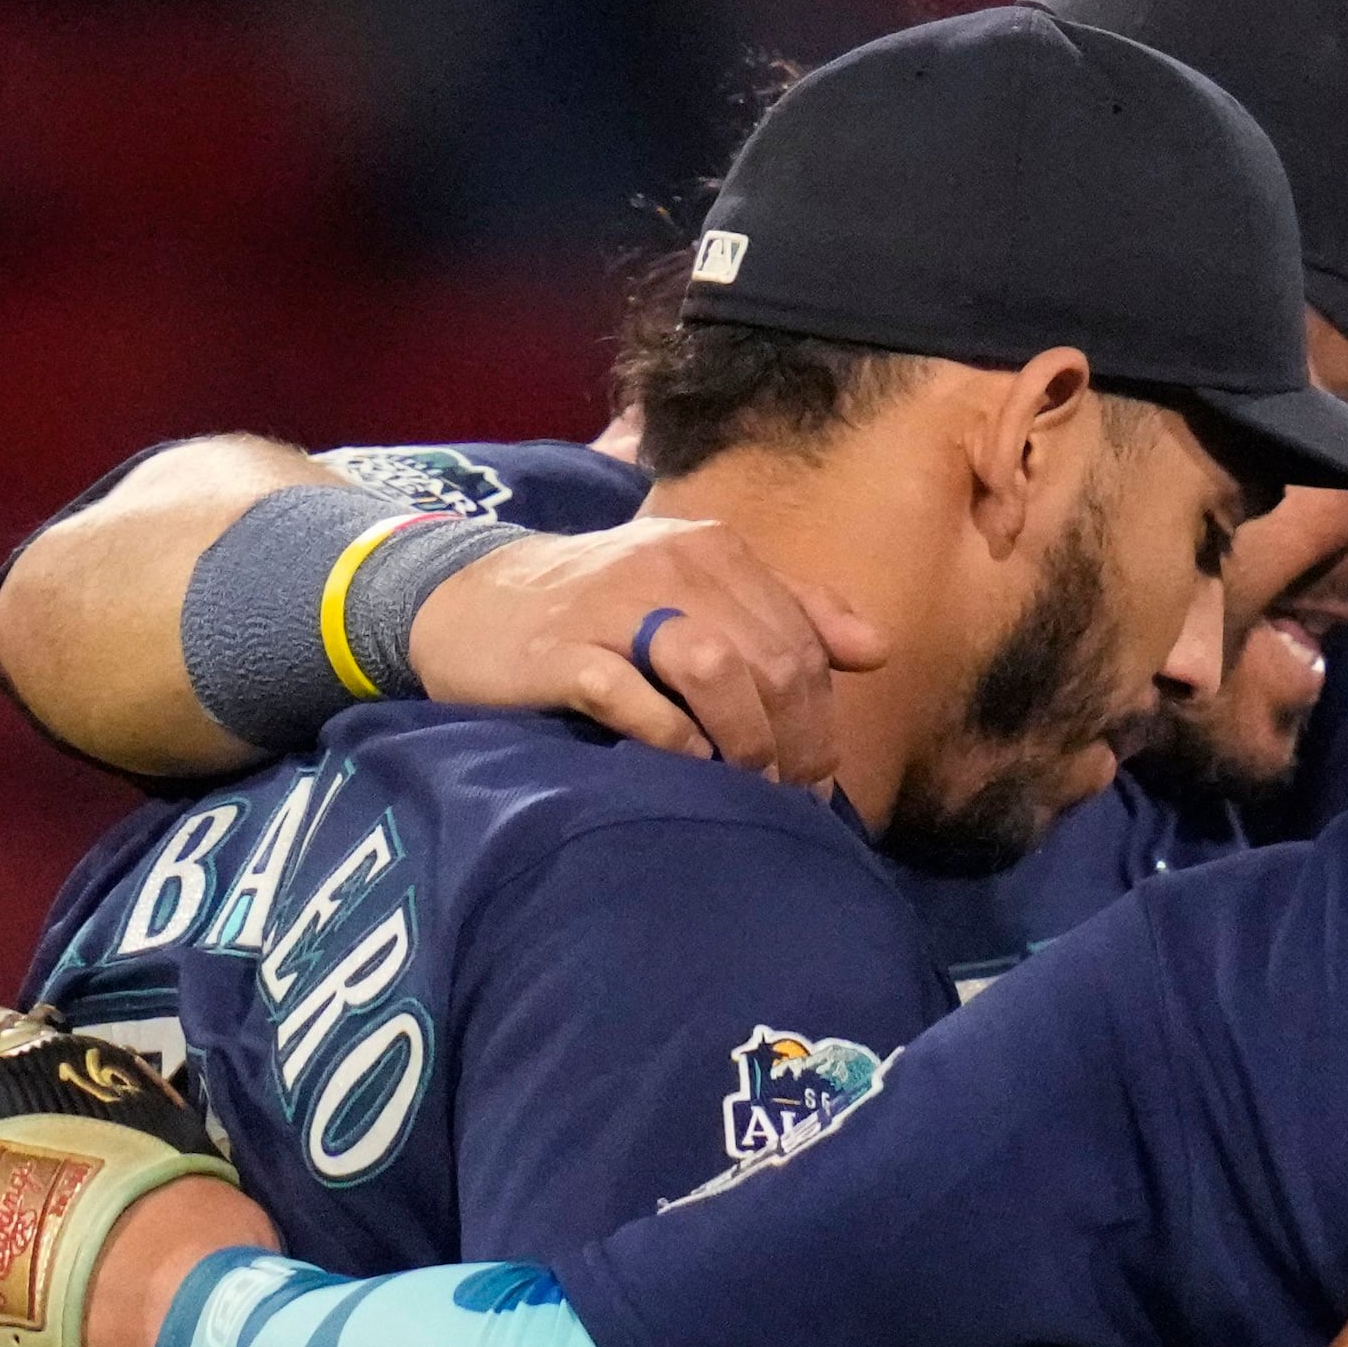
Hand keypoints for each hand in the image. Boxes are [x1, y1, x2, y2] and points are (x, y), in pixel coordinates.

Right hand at [409, 518, 886, 784]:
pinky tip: (683, 765)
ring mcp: (612, 605)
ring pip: (715, 668)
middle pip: (771, 660)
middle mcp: (670, 566)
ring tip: (745, 785)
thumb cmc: (604, 608)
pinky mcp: (561, 652)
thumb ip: (791, 610)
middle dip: (794, 741)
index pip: (803, 641)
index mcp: (714, 550)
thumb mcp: (698, 590)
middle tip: (788, 795)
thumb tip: (877, 650)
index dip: (822, 719)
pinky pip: (632, 697)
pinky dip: (671, 738)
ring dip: (744, 741)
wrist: (470, 601)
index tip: (817, 777)